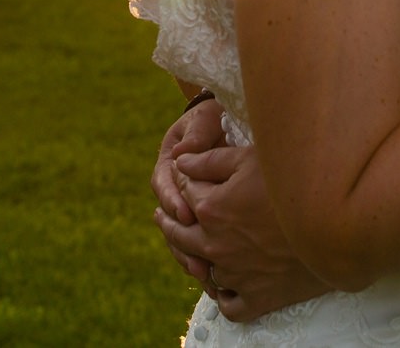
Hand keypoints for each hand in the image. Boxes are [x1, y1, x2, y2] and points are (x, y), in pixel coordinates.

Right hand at [153, 97, 226, 275]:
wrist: (236, 127)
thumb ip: (197, 133)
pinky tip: (217, 281)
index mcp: (170, 163)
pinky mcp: (205, 225)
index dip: (173, 199)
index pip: (164, 183)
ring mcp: (188, 209)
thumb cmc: (220, 119)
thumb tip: (182, 154)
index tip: (187, 212)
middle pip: (169, 220)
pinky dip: (205, 264)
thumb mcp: (209, 118)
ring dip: (190, 257)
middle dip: (180, 238)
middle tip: (195, 250)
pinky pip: (198, 248)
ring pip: (180, 239)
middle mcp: (175, 189)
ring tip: (203, 272)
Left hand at [155, 144, 329, 321]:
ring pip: (203, 271)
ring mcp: (235, 275)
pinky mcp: (258, 298)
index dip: (183, 180)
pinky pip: (229, 305)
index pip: (184, 192)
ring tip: (192, 249)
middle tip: (163, 216)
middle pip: (180, 235)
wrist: (338, 224)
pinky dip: (224, 295)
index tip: (184, 176)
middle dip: (170, 222)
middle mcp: (215, 245)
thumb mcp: (252, 159)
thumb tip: (178, 161)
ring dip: (196, 259)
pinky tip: (223, 283)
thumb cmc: (295, 183)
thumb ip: (209, 160)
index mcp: (211, 209)